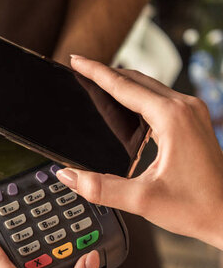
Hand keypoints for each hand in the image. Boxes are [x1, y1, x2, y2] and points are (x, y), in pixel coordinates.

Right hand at [56, 56, 222, 249]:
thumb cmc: (198, 207)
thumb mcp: (142, 200)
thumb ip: (100, 188)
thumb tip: (69, 176)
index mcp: (172, 118)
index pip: (123, 86)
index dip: (95, 71)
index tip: (77, 60)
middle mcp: (185, 108)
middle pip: (136, 79)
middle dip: (106, 72)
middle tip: (81, 67)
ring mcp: (193, 113)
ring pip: (150, 87)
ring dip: (123, 83)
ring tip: (98, 83)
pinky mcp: (195, 122)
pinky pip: (161, 99)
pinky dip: (139, 96)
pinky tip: (126, 105)